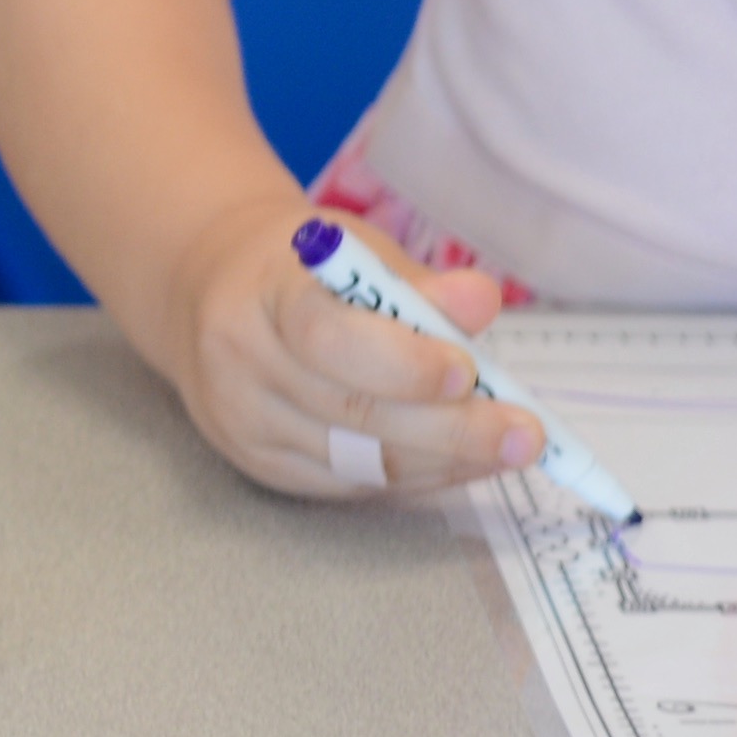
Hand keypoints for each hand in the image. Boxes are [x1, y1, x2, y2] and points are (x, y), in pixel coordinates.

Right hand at [160, 197, 541, 498]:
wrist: (212, 296)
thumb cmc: (303, 272)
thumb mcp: (356, 253)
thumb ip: (419, 283)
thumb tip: (479, 305)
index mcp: (263, 294)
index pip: (326, 338)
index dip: (401, 363)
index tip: (466, 372)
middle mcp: (241, 363)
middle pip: (349, 412)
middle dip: (449, 429)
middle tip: (523, 434)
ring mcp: (244, 422)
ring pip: (356, 460)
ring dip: (444, 459)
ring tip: (508, 449)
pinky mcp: (261, 464)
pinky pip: (350, 484)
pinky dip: (416, 476)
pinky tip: (461, 462)